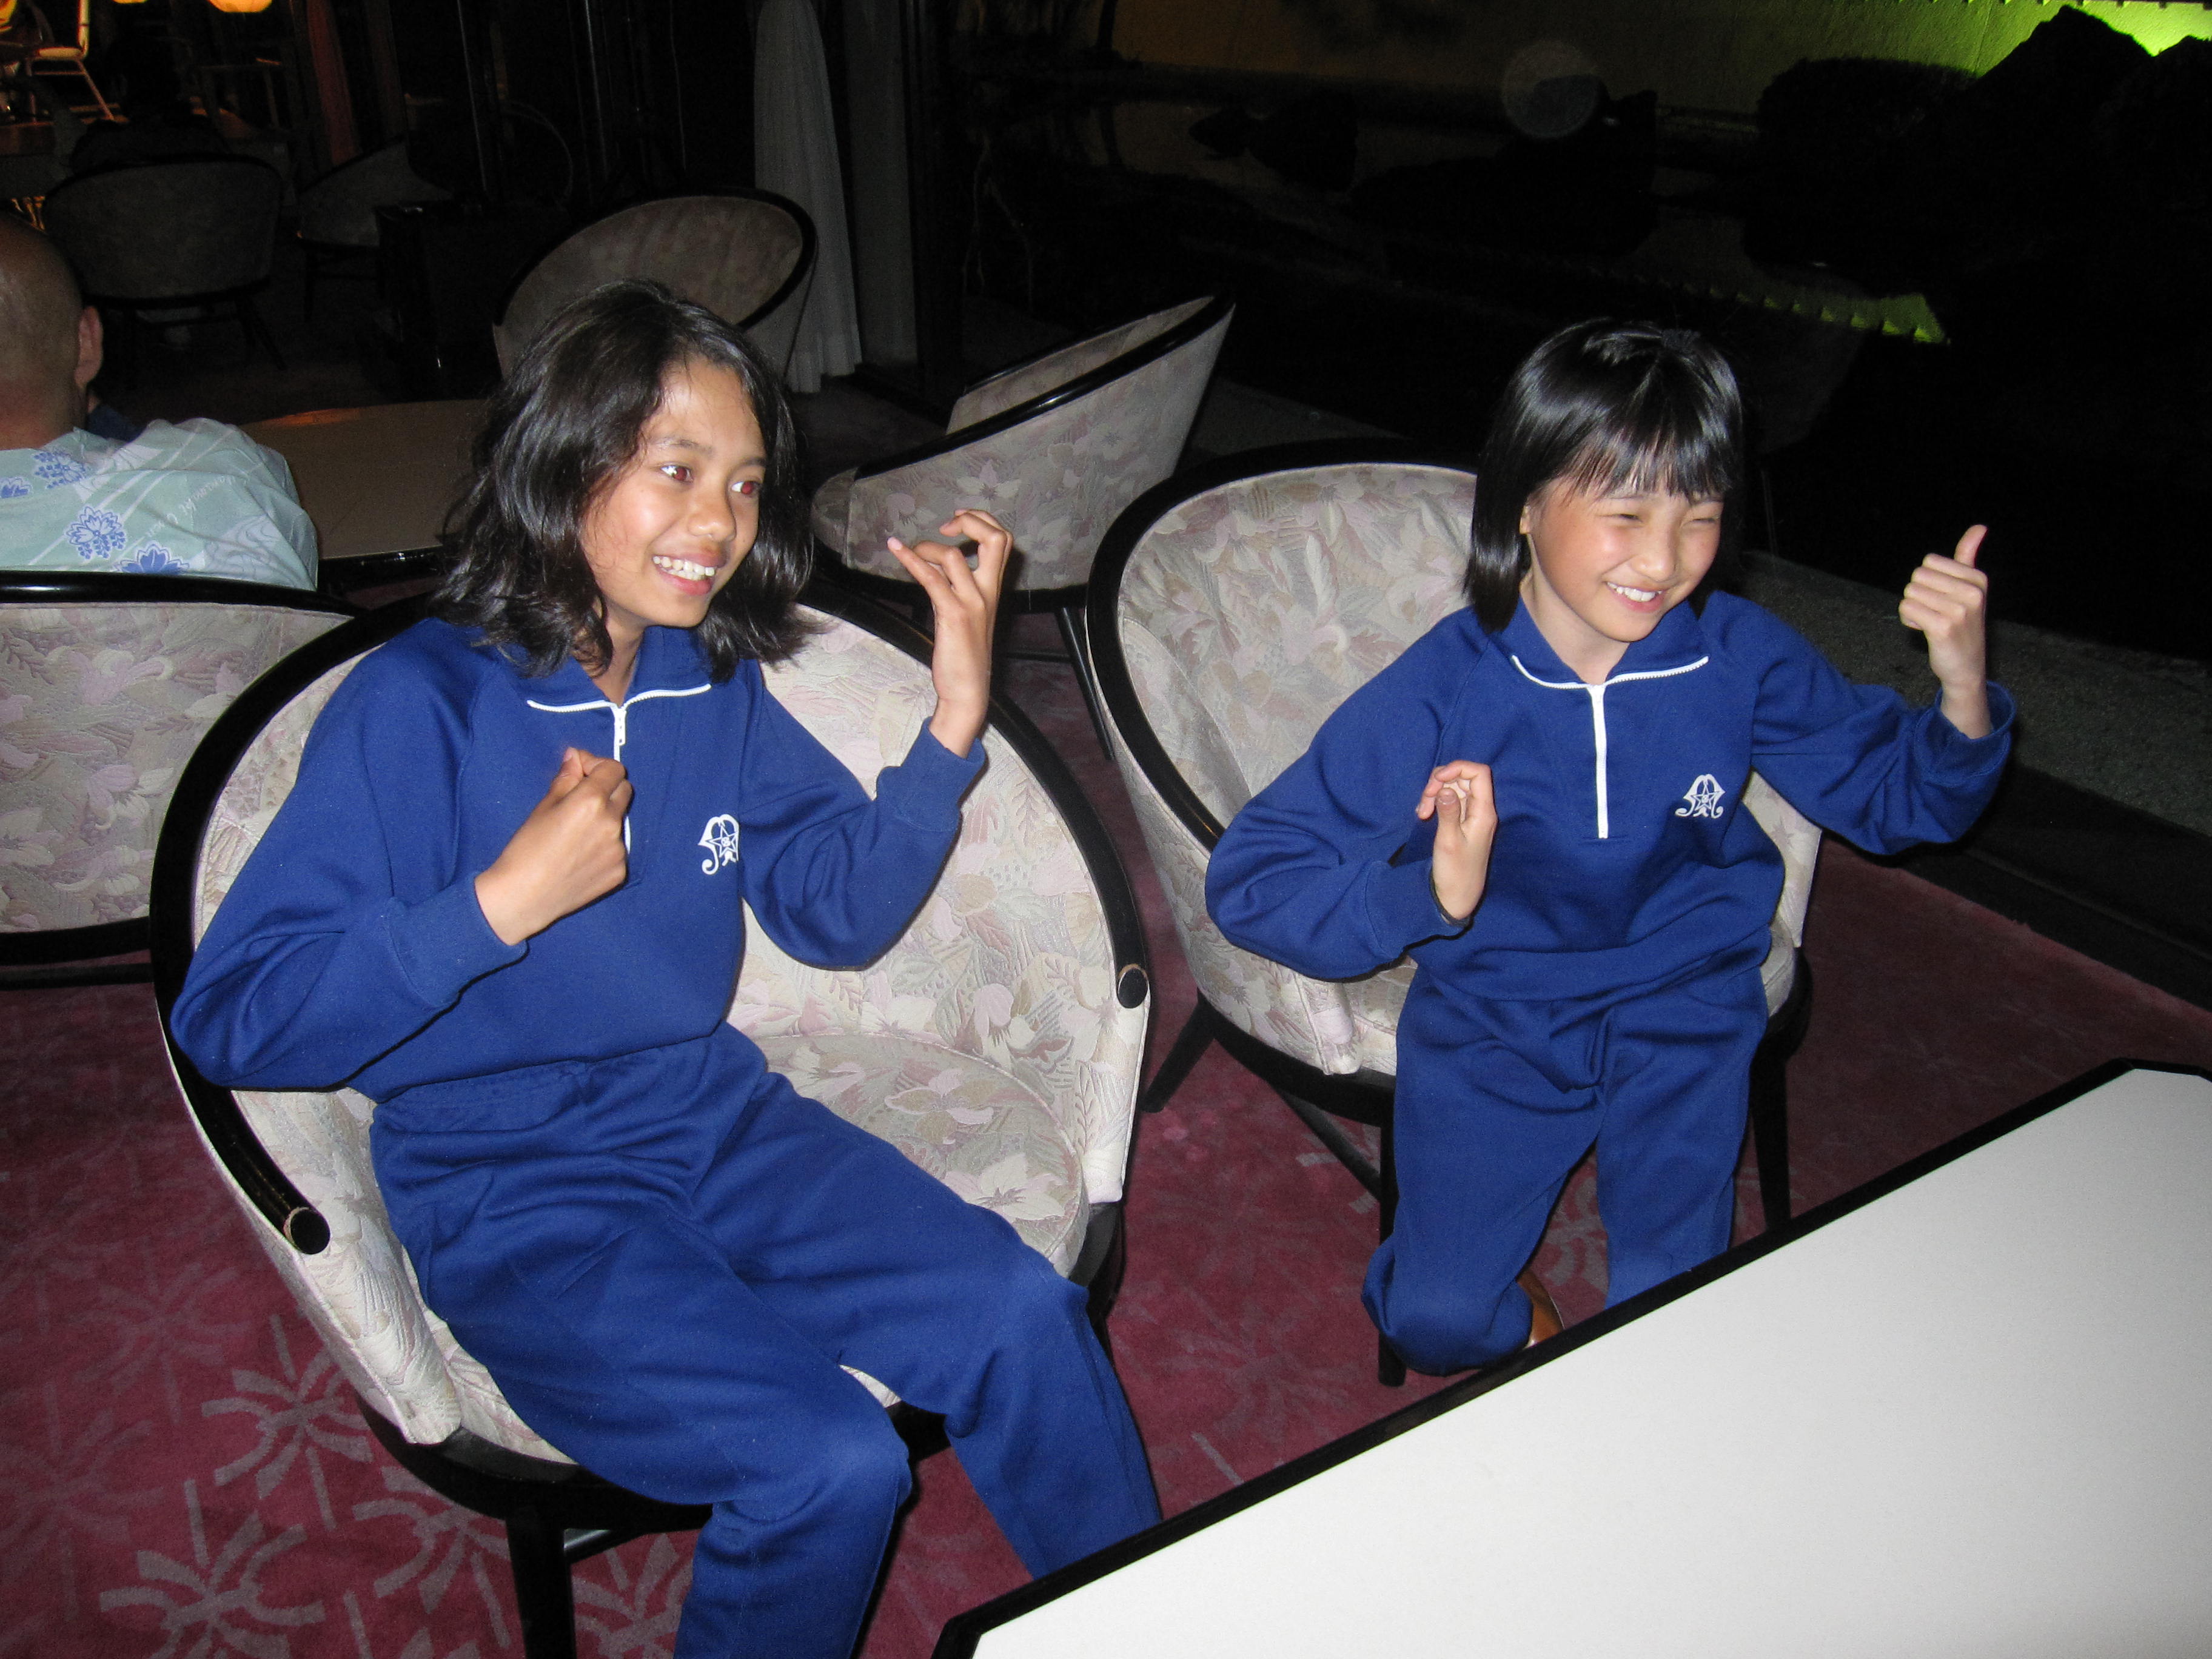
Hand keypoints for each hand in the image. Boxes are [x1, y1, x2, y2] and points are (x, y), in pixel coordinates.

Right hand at [473, 748, 632, 944]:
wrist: (523, 897)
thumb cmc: (525, 850)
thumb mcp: (543, 807)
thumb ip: (566, 780)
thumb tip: (576, 758)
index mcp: (591, 802)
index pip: (614, 769)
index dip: (597, 765)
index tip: (581, 771)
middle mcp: (611, 823)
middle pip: (623, 791)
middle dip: (606, 787)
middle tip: (580, 797)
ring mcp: (619, 850)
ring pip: (619, 822)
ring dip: (603, 819)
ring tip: (574, 835)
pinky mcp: (620, 872)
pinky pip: (617, 849)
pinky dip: (603, 846)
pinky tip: (579, 857)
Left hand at [889, 508, 1010, 757]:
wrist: (969, 690)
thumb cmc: (965, 654)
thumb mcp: (967, 613)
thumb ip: (958, 586)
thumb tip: (938, 563)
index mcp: (993, 589)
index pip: (1002, 540)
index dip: (981, 522)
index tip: (956, 525)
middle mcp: (987, 592)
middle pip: (996, 538)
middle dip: (971, 520)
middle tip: (947, 525)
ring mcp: (972, 602)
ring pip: (955, 555)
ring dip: (928, 546)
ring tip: (909, 550)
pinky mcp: (952, 615)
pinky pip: (932, 578)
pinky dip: (911, 558)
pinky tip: (896, 549)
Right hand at [1415, 761, 1496, 922]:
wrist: (1457, 895)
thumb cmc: (1455, 871)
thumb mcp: (1448, 841)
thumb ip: (1448, 811)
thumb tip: (1446, 788)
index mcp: (1483, 812)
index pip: (1479, 773)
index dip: (1458, 768)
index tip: (1436, 780)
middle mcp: (1480, 810)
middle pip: (1463, 777)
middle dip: (1441, 782)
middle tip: (1425, 800)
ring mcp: (1470, 815)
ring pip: (1454, 788)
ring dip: (1435, 793)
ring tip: (1422, 813)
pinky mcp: (1461, 822)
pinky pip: (1449, 801)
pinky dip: (1435, 802)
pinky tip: (1424, 815)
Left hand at [1899, 523, 1991, 738]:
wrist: (1966, 667)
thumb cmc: (1962, 624)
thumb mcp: (1970, 588)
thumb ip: (1968, 556)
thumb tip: (1980, 526)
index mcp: (1978, 579)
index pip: (1929, 561)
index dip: (1927, 581)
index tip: (1942, 598)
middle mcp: (1972, 593)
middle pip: (1917, 576)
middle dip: (1917, 594)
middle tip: (1934, 612)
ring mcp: (1959, 611)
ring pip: (1909, 593)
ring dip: (1912, 609)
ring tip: (1931, 622)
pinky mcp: (1942, 628)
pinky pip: (1906, 610)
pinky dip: (1908, 621)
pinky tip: (1924, 631)